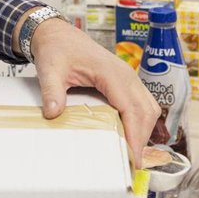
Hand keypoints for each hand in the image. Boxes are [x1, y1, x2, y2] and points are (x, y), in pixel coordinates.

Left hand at [29, 18, 159, 166]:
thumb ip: (52, 92)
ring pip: (148, 107)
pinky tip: (129, 135)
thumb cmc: (57, 49)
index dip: (135, 134)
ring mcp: (128, 77)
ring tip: (132, 153)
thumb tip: (53, 114)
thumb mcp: (50, 70)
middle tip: (133, 163)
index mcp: (112, 73)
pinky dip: (140, 120)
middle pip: (146, 110)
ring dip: (144, 129)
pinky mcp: (125, 81)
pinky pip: (141, 102)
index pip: (132, 108)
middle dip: (142, 137)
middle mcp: (126, 75)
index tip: (134, 157)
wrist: (57, 34)